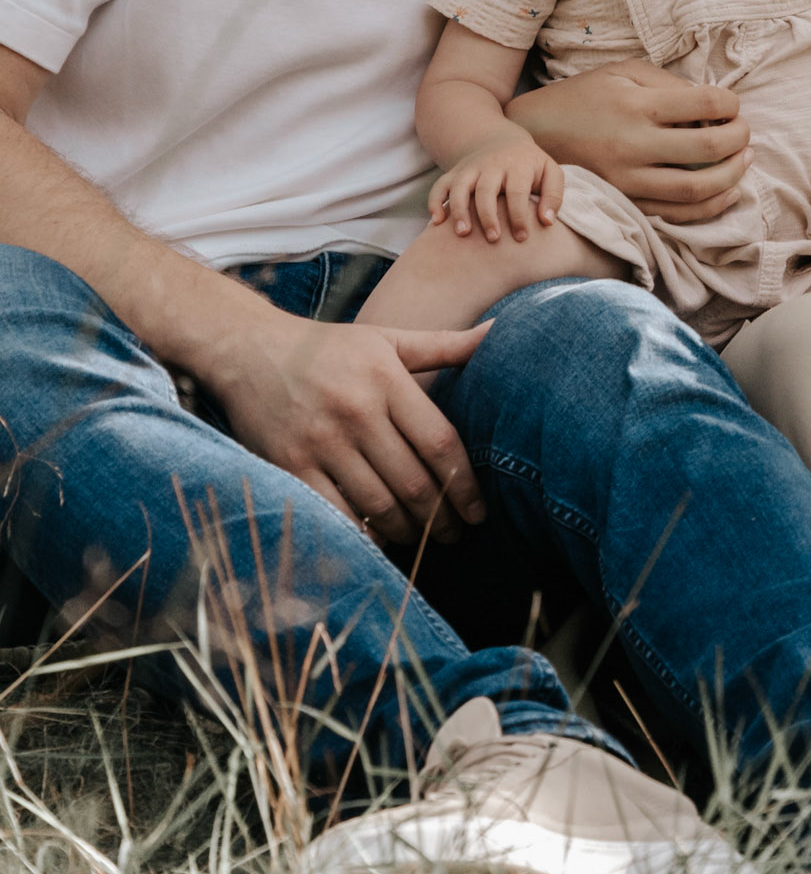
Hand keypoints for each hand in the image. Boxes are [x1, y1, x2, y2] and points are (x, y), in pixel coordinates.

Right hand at [218, 314, 492, 545]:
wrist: (249, 349)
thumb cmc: (328, 348)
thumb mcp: (387, 339)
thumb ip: (444, 345)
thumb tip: (498, 333)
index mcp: (386, 379)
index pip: (440, 443)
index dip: (466, 485)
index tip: (479, 511)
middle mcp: (356, 411)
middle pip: (414, 482)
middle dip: (441, 518)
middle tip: (456, 535)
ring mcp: (321, 440)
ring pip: (379, 504)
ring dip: (407, 531)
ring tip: (422, 539)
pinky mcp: (290, 465)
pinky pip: (335, 513)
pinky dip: (362, 534)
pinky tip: (379, 540)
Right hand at [430, 130, 563, 242]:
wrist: (500, 141)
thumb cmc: (530, 166)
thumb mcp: (550, 172)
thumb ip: (554, 196)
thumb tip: (546, 222)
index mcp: (518, 165)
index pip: (517, 191)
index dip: (519, 215)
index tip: (522, 237)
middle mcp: (492, 165)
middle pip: (486, 189)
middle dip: (488, 215)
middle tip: (493, 239)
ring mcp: (470, 168)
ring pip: (460, 186)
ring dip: (458, 209)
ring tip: (463, 233)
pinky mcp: (455, 173)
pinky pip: (440, 185)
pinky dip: (435, 201)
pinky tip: (436, 222)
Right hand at [507, 60, 750, 223]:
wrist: (536, 133)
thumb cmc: (584, 97)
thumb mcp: (622, 72)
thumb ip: (669, 83)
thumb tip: (712, 104)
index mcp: (636, 104)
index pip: (705, 104)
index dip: (731, 104)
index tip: (733, 105)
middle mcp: (634, 145)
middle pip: (709, 148)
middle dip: (740, 140)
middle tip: (745, 134)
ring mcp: (629, 180)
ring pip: (697, 190)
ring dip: (733, 176)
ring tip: (743, 160)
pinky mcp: (626, 203)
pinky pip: (677, 214)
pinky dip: (710, 206)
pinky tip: (725, 191)